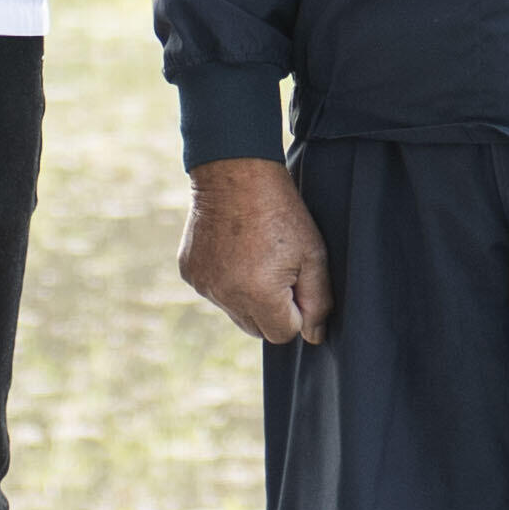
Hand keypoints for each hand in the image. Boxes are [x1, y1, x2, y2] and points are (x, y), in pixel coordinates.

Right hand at [179, 158, 334, 345]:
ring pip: (235, 312)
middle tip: (278, 268)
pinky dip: (226, 281)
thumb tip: (314, 336)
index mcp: (259, 295)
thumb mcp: (313, 253)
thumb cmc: (281, 212)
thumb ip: (318, 300)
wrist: (235, 173)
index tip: (295, 279)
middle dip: (272, 309)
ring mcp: (204, 285)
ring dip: (248, 296)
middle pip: (257, 329)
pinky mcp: (190, 273)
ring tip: (256, 256)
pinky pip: (215, 292)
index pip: (283, 334)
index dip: (295, 310)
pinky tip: (234, 250)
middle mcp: (226, 296)